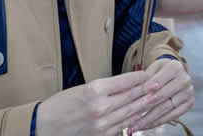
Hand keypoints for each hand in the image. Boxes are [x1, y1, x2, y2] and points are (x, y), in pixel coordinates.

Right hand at [36, 70, 157, 135]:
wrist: (44, 126)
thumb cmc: (61, 105)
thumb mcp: (83, 88)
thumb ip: (106, 87)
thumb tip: (126, 83)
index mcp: (95, 89)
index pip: (125, 81)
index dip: (139, 77)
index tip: (147, 73)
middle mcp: (101, 106)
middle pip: (130, 96)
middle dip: (146, 90)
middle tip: (158, 84)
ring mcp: (102, 124)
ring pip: (129, 112)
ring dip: (143, 104)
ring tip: (154, 98)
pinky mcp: (101, 135)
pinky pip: (122, 126)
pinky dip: (132, 119)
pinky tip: (139, 114)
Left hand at [125, 58, 193, 133]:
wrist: (174, 73)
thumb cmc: (159, 71)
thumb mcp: (151, 70)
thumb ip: (143, 81)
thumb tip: (130, 93)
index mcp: (174, 67)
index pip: (157, 83)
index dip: (144, 95)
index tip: (131, 105)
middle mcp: (185, 79)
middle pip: (161, 97)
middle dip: (144, 110)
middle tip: (130, 120)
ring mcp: (189, 92)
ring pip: (165, 109)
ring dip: (148, 120)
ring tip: (134, 127)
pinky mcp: (190, 103)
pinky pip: (172, 116)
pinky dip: (157, 122)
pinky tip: (146, 126)